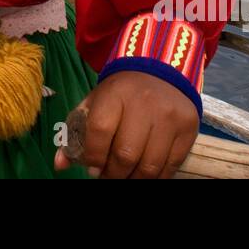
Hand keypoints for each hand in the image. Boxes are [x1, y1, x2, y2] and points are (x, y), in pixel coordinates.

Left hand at [54, 71, 198, 178]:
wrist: (159, 69)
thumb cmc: (120, 92)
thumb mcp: (95, 102)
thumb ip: (76, 131)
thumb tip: (59, 164)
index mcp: (115, 93)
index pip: (99, 132)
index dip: (92, 156)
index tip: (91, 166)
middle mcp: (145, 103)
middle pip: (125, 154)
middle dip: (112, 174)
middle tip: (107, 176)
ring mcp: (169, 117)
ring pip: (150, 166)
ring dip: (133, 179)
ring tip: (124, 176)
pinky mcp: (189, 128)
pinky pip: (171, 166)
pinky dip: (155, 177)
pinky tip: (143, 173)